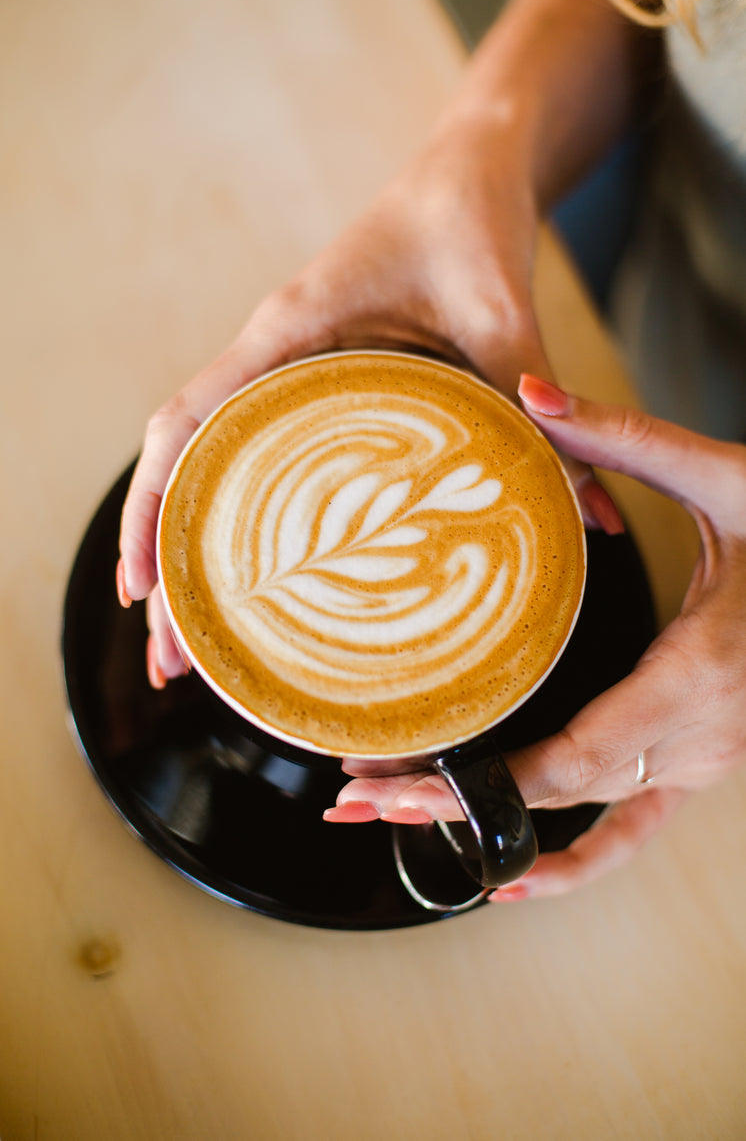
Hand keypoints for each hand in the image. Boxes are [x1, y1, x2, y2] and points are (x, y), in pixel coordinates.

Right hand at [117, 114, 611, 684]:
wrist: (469, 168)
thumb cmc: (468, 219)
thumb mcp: (501, 311)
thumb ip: (535, 403)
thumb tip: (590, 519)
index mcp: (287, 332)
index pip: (185, 425)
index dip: (151, 510)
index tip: (141, 593)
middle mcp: (270, 357)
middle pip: (182, 467)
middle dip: (165, 566)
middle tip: (171, 667)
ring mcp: (288, 372)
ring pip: (214, 468)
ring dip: (198, 554)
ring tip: (201, 652)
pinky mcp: (319, 383)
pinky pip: (262, 456)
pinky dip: (247, 518)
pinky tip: (268, 581)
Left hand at [326, 376, 745, 899]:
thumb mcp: (728, 480)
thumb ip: (624, 438)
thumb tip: (531, 390)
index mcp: (697, 674)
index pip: (572, 759)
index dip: (481, 783)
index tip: (401, 780)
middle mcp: (702, 736)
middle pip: (557, 796)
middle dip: (453, 802)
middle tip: (357, 795)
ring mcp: (707, 760)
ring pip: (585, 819)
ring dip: (489, 829)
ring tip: (394, 819)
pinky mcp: (705, 761)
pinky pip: (634, 831)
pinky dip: (572, 863)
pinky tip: (512, 878)